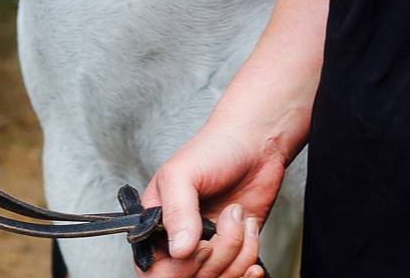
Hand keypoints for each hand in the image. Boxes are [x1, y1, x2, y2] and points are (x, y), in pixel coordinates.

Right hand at [137, 119, 287, 277]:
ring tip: (239, 216)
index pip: (154, 272)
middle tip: (229, 218)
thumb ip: (176, 211)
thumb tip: (179, 251)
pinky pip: (239, 277)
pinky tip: (251, 234)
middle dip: (218, 255)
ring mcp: (208, 250)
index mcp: (155, 225)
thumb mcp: (183, 174)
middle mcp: (180, 243)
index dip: (180, 269)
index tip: (203, 245)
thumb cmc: (213, 150)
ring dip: (238, 252)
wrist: (254, 145)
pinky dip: (250, 259)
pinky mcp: (234, 254)